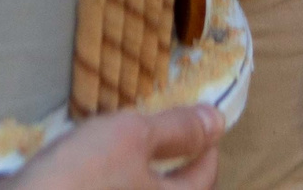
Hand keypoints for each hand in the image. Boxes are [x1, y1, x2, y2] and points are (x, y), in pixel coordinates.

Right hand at [5, 105, 224, 189]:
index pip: (204, 178)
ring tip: (133, 145)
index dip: (207, 145)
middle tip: (172, 133)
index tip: (205, 122)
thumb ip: (177, 130)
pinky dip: (114, 182)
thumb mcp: (132, 137)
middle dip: (176, 164)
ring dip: (143, 175)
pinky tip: (96, 166)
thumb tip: (218, 120)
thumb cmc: (85, 174)